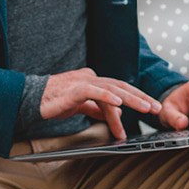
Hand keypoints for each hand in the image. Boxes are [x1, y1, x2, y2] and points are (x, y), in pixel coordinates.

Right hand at [41, 68, 161, 139]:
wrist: (31, 99)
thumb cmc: (54, 101)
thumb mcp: (82, 105)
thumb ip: (98, 107)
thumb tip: (118, 111)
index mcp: (94, 80)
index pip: (120, 89)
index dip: (137, 99)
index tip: (150, 109)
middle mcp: (91, 78)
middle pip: (122, 86)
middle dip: (142, 97)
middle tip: (156, 107)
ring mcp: (83, 81)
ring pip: (113, 89)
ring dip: (132, 99)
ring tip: (146, 108)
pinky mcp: (73, 89)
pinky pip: (94, 91)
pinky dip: (108, 97)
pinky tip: (119, 103)